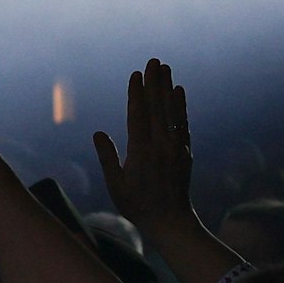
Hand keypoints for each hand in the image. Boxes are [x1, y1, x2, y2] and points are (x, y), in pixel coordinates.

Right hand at [92, 60, 196, 231]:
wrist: (171, 222)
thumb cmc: (138, 206)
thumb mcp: (115, 185)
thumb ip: (107, 157)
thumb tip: (98, 133)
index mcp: (141, 151)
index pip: (138, 115)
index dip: (137, 93)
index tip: (136, 74)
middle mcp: (160, 145)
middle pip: (157, 107)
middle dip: (154, 82)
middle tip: (154, 61)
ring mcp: (175, 148)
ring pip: (172, 111)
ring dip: (168, 88)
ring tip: (166, 69)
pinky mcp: (185, 152)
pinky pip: (183, 124)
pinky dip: (181, 106)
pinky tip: (179, 93)